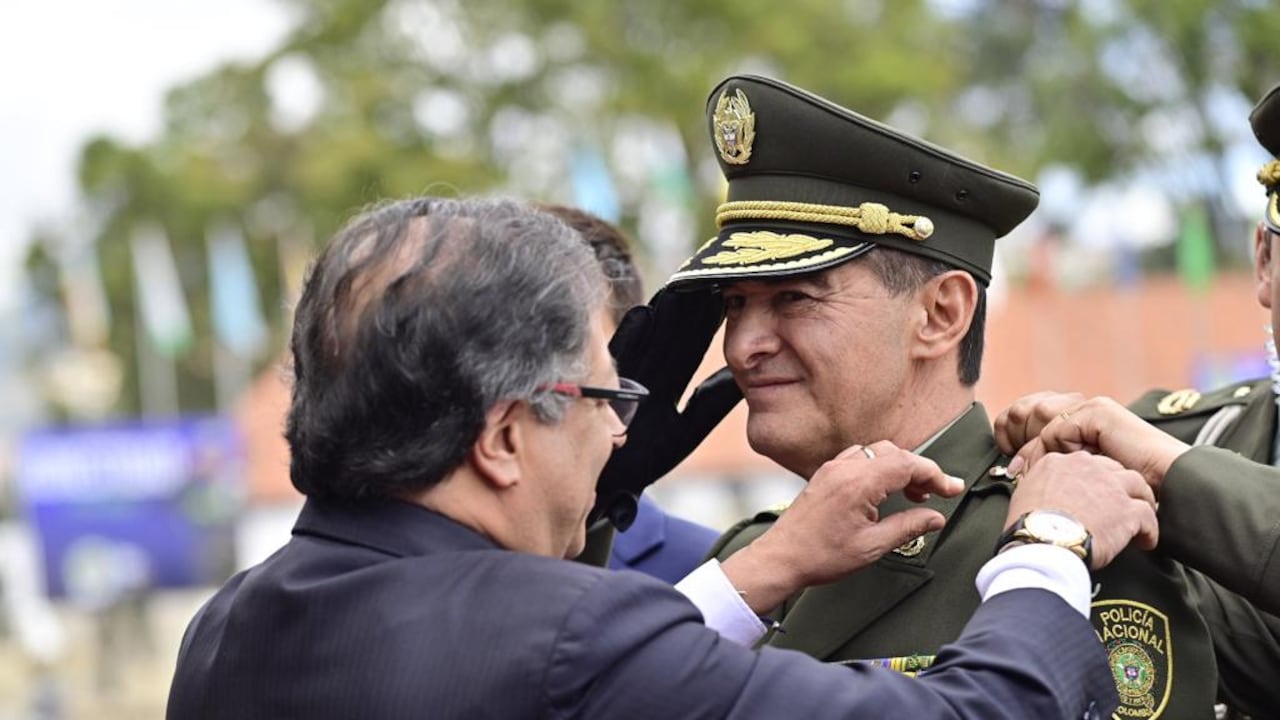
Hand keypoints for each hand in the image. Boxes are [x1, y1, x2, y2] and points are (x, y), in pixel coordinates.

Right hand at [589, 286, 742, 529]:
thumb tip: (741, 379)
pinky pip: (619, 358)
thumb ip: (708, 404)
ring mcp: (622, 378)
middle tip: (708, 271)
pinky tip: (643, 312)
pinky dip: (631, 335)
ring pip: (647, 337)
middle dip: (687, 304)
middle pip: (669, 332)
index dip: (707, 320)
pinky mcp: (603, 387)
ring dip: (663, 311)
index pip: (690, 345)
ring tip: (681, 283)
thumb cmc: (642, 460)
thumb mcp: (684, 431)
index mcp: (664, 383)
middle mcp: (643, 375)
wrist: (605, 487)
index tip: (726, 291)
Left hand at [721, 441, 963, 612]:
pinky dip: (879, 467)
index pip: (908, 464)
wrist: (781, 558)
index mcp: (859, 483)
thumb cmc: (820, 556)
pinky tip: (885, 490)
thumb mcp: (872, 546)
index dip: (935, 475)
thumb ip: (908, 527)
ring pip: (878, 452)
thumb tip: (935, 518)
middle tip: (937, 495)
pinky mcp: (826, 474)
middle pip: (896, 454)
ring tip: (914, 496)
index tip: (952, 489)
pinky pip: (860, 458)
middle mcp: (845, 468)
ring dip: (900, 468)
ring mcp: (833, 468)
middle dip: (921, 471)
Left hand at [999, 394, 1189, 495]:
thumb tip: (1023, 473)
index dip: (1019, 441)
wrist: (1169, 488)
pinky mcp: (1098, 415)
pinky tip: (1060, 471)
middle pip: (1032, 414)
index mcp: (1082, 422)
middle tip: (1014, 471)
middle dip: (1019, 440)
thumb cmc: (1131, 491)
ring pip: (1043, 422)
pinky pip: (1060, 430)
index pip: (1036, 419)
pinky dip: (1055, 451)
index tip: (1011, 470)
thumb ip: (1062, 468)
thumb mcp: (1087, 477)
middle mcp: (1086, 410)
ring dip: (1036, 450)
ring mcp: (1093, 409)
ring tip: (1031, 474)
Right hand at [1006, 450, 1158, 569]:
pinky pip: (1148, 517)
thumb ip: (1038, 485)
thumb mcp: (1023, 493)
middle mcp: (1088, 467)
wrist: (1042, 541)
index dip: (1093, 479)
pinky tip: (1143, 541)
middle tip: (1117, 504)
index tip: (1093, 493)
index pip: (1086, 463)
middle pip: (1115, 469)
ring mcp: (1111, 487)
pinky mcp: (1127, 510)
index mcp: (1061, 462)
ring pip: (1138, 486)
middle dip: (1119, 487)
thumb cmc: (1029, 524)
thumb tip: (1039, 493)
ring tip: (1137, 518)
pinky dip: (1148, 531)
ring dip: (1140, 502)